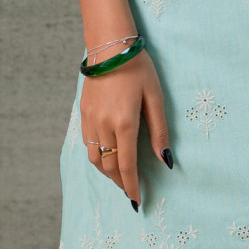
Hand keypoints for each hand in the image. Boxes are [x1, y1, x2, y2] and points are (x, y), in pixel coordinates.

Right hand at [80, 51, 171, 208]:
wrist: (109, 47)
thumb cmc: (138, 69)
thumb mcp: (155, 98)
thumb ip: (159, 131)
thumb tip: (166, 160)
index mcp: (124, 123)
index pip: (127, 165)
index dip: (132, 186)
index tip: (137, 201)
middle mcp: (104, 125)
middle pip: (109, 166)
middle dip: (120, 183)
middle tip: (131, 192)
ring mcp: (90, 121)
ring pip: (95, 159)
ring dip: (107, 173)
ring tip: (120, 178)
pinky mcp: (83, 114)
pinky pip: (88, 145)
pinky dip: (97, 157)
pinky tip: (107, 157)